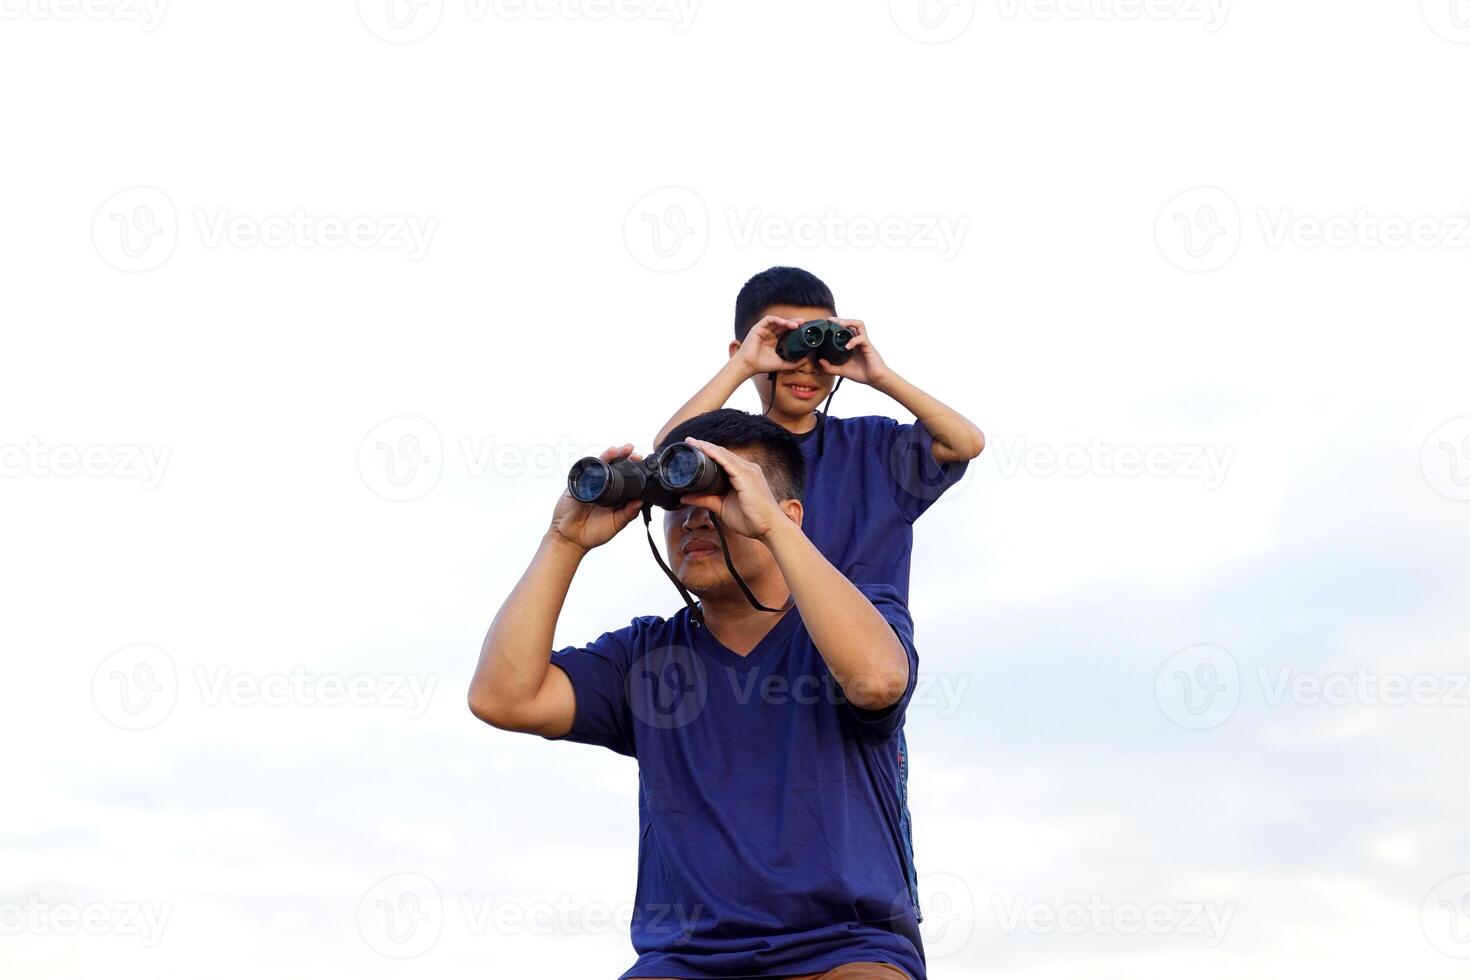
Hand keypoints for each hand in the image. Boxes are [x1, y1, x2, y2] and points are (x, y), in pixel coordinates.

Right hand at [548, 444, 643, 552]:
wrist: (571, 539)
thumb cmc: (593, 533)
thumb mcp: (616, 524)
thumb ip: (628, 514)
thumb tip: (642, 501)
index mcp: (615, 496)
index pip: (626, 478)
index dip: (634, 470)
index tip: (642, 464)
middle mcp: (604, 487)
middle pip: (615, 467)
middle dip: (625, 457)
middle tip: (634, 453)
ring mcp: (591, 484)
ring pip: (602, 465)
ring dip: (611, 455)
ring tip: (621, 450)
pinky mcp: (578, 484)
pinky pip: (587, 470)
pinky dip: (595, 462)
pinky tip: (604, 457)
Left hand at [676, 438, 792, 542]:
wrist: (769, 528)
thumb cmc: (751, 519)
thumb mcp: (722, 508)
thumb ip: (705, 500)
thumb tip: (684, 498)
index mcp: (744, 474)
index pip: (723, 458)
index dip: (708, 452)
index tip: (692, 447)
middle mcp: (748, 469)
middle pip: (723, 453)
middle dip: (705, 446)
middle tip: (688, 441)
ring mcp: (749, 471)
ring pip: (724, 454)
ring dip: (707, 447)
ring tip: (692, 442)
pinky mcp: (747, 477)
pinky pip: (728, 462)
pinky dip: (715, 455)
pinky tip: (703, 450)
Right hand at [733, 315, 802, 376]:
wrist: (749, 366)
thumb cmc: (762, 365)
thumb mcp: (781, 364)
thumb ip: (793, 363)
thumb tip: (805, 360)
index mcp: (775, 341)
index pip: (787, 332)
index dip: (795, 329)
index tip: (805, 329)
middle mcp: (770, 334)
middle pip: (784, 325)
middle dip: (794, 323)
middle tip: (802, 322)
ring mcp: (764, 330)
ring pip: (777, 321)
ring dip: (787, 321)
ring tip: (795, 325)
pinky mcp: (758, 328)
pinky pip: (768, 319)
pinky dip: (777, 319)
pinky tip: (783, 323)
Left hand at [817, 319, 891, 386]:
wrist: (875, 379)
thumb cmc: (862, 373)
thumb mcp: (842, 371)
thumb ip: (830, 367)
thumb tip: (819, 361)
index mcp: (852, 344)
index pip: (846, 329)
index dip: (837, 325)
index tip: (827, 324)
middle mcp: (858, 341)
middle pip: (851, 323)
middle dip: (841, 319)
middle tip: (831, 320)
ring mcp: (864, 342)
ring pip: (859, 324)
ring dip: (850, 322)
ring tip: (841, 325)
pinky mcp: (868, 346)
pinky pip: (861, 338)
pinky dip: (853, 341)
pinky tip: (847, 347)